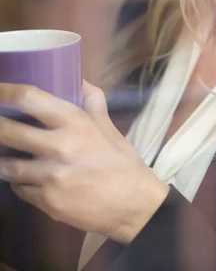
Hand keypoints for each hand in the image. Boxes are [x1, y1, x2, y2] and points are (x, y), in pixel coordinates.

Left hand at [0, 81, 168, 242]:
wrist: (134, 204)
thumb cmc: (122, 162)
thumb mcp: (108, 127)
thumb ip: (92, 102)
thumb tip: (79, 81)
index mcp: (75, 123)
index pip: (30, 99)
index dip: (5, 92)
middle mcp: (59, 146)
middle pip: (8, 131)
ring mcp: (50, 177)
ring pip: (7, 165)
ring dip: (2, 158)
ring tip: (3, 153)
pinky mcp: (47, 202)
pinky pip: (19, 188)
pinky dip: (18, 181)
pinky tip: (24, 177)